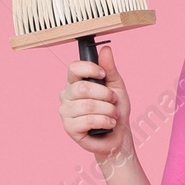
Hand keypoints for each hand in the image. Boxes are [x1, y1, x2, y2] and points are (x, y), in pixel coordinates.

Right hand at [60, 43, 129, 158]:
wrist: (119, 135)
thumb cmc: (115, 110)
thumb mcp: (116, 86)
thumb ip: (109, 68)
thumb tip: (105, 49)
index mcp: (75, 83)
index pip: (73, 68)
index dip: (90, 69)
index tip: (103, 74)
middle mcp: (66, 96)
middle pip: (82, 88)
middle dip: (105, 95)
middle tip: (113, 100)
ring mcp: (65, 112)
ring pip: (88, 105)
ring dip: (108, 110)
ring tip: (113, 114)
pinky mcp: (69, 128)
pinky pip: (88, 120)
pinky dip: (105, 121)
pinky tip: (109, 124)